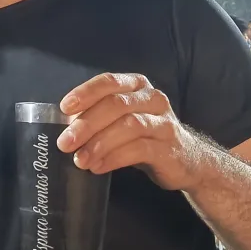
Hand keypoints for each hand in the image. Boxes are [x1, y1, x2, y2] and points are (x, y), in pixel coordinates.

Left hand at [57, 73, 208, 189]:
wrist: (185, 160)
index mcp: (136, 85)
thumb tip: (64, 126)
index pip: (109, 82)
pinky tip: (98, 167)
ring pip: (128, 126)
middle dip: (87, 123)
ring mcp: (163, 122)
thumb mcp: (121, 120)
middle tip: (65, 142)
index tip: (64, 108)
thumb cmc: (144, 136)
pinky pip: (139, 149)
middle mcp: (152, 98)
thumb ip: (98, 117)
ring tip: (80, 160)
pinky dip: (114, 158)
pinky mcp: (168, 147)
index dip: (86, 92)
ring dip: (99, 143)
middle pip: (116, 104)